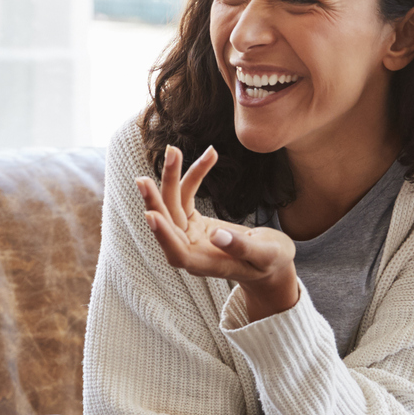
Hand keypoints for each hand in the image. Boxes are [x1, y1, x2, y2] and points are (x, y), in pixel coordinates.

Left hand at [138, 145, 302, 319]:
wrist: (270, 262)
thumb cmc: (271, 262)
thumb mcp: (266, 255)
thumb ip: (241, 248)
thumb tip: (217, 235)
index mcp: (204, 264)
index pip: (177, 253)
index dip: (163, 235)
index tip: (150, 215)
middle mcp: (190, 251)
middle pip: (167, 224)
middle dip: (156, 200)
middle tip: (142, 180)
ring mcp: (189, 235)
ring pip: (173, 205)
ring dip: (172, 178)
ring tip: (173, 150)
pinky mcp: (193, 222)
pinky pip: (188, 197)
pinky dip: (195, 176)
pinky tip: (209, 155)